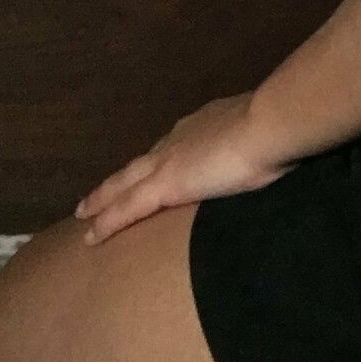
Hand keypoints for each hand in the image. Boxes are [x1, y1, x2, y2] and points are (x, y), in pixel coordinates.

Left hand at [72, 93, 299, 244]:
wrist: (270, 126)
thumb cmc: (277, 131)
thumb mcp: (263, 139)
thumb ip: (258, 149)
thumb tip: (272, 158)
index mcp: (205, 125)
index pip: (174, 145)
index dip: (159, 158)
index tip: (151, 167)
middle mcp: (180, 138)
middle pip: (141, 163)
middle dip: (121, 178)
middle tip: (97, 194)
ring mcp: (168, 162)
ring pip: (125, 183)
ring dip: (104, 197)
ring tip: (84, 211)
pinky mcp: (163, 187)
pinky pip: (126, 208)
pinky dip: (107, 221)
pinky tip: (90, 236)